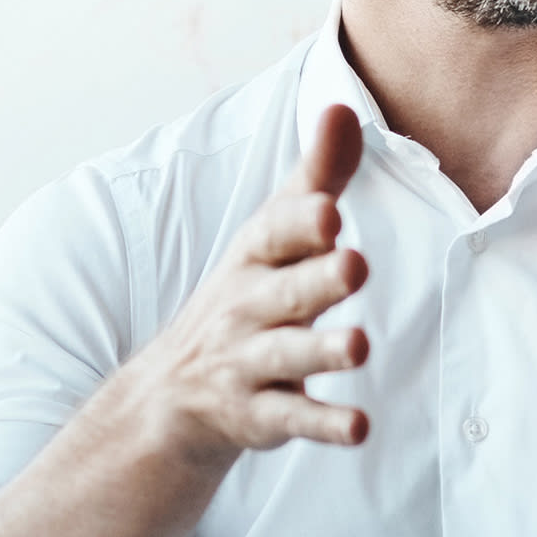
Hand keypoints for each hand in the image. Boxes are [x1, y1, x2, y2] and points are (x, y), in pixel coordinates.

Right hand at [116, 105, 370, 469]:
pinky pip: (292, 418)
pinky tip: (359, 428)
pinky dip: (323, 424)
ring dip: (322, 350)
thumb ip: (317, 178)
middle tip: (354, 265)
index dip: (301, 223)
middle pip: (285, 292)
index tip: (330, 210)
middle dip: (317, 279)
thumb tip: (343, 107)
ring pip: (287, 355)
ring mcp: (250, 362)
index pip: (276, 234)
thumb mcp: (275, 235)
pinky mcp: (259, 413)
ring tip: (361, 347)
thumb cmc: (248, 294)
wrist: (175, 391)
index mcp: (256, 258)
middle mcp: (248, 307)